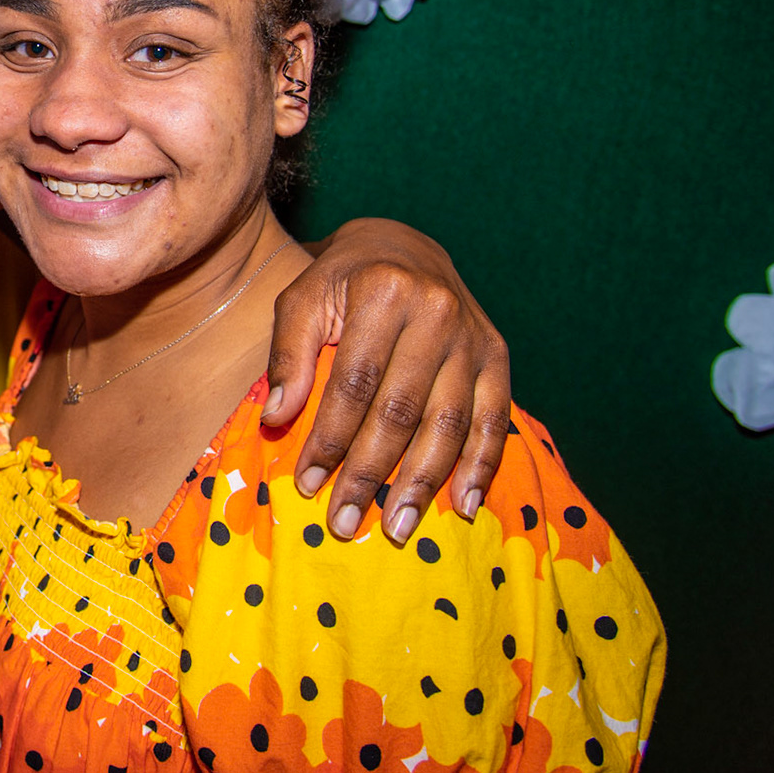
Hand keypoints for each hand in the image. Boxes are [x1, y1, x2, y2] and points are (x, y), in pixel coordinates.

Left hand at [264, 217, 509, 542]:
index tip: (308, 484)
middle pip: (401, 410)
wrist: (402, 245)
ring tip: (397, 527)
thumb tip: (277, 418)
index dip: (330, 438)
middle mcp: (436, 312)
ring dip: (423, 482)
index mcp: (383, 293)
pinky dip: (481, 465)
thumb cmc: (342, 279)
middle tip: (346, 522)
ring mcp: (472, 336)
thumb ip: (287, 355)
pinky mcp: (496, 355)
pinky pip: (494, 418)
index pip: (354, 384)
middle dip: (371, 473)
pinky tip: (464, 505)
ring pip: (448, 422)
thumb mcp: (302, 298)